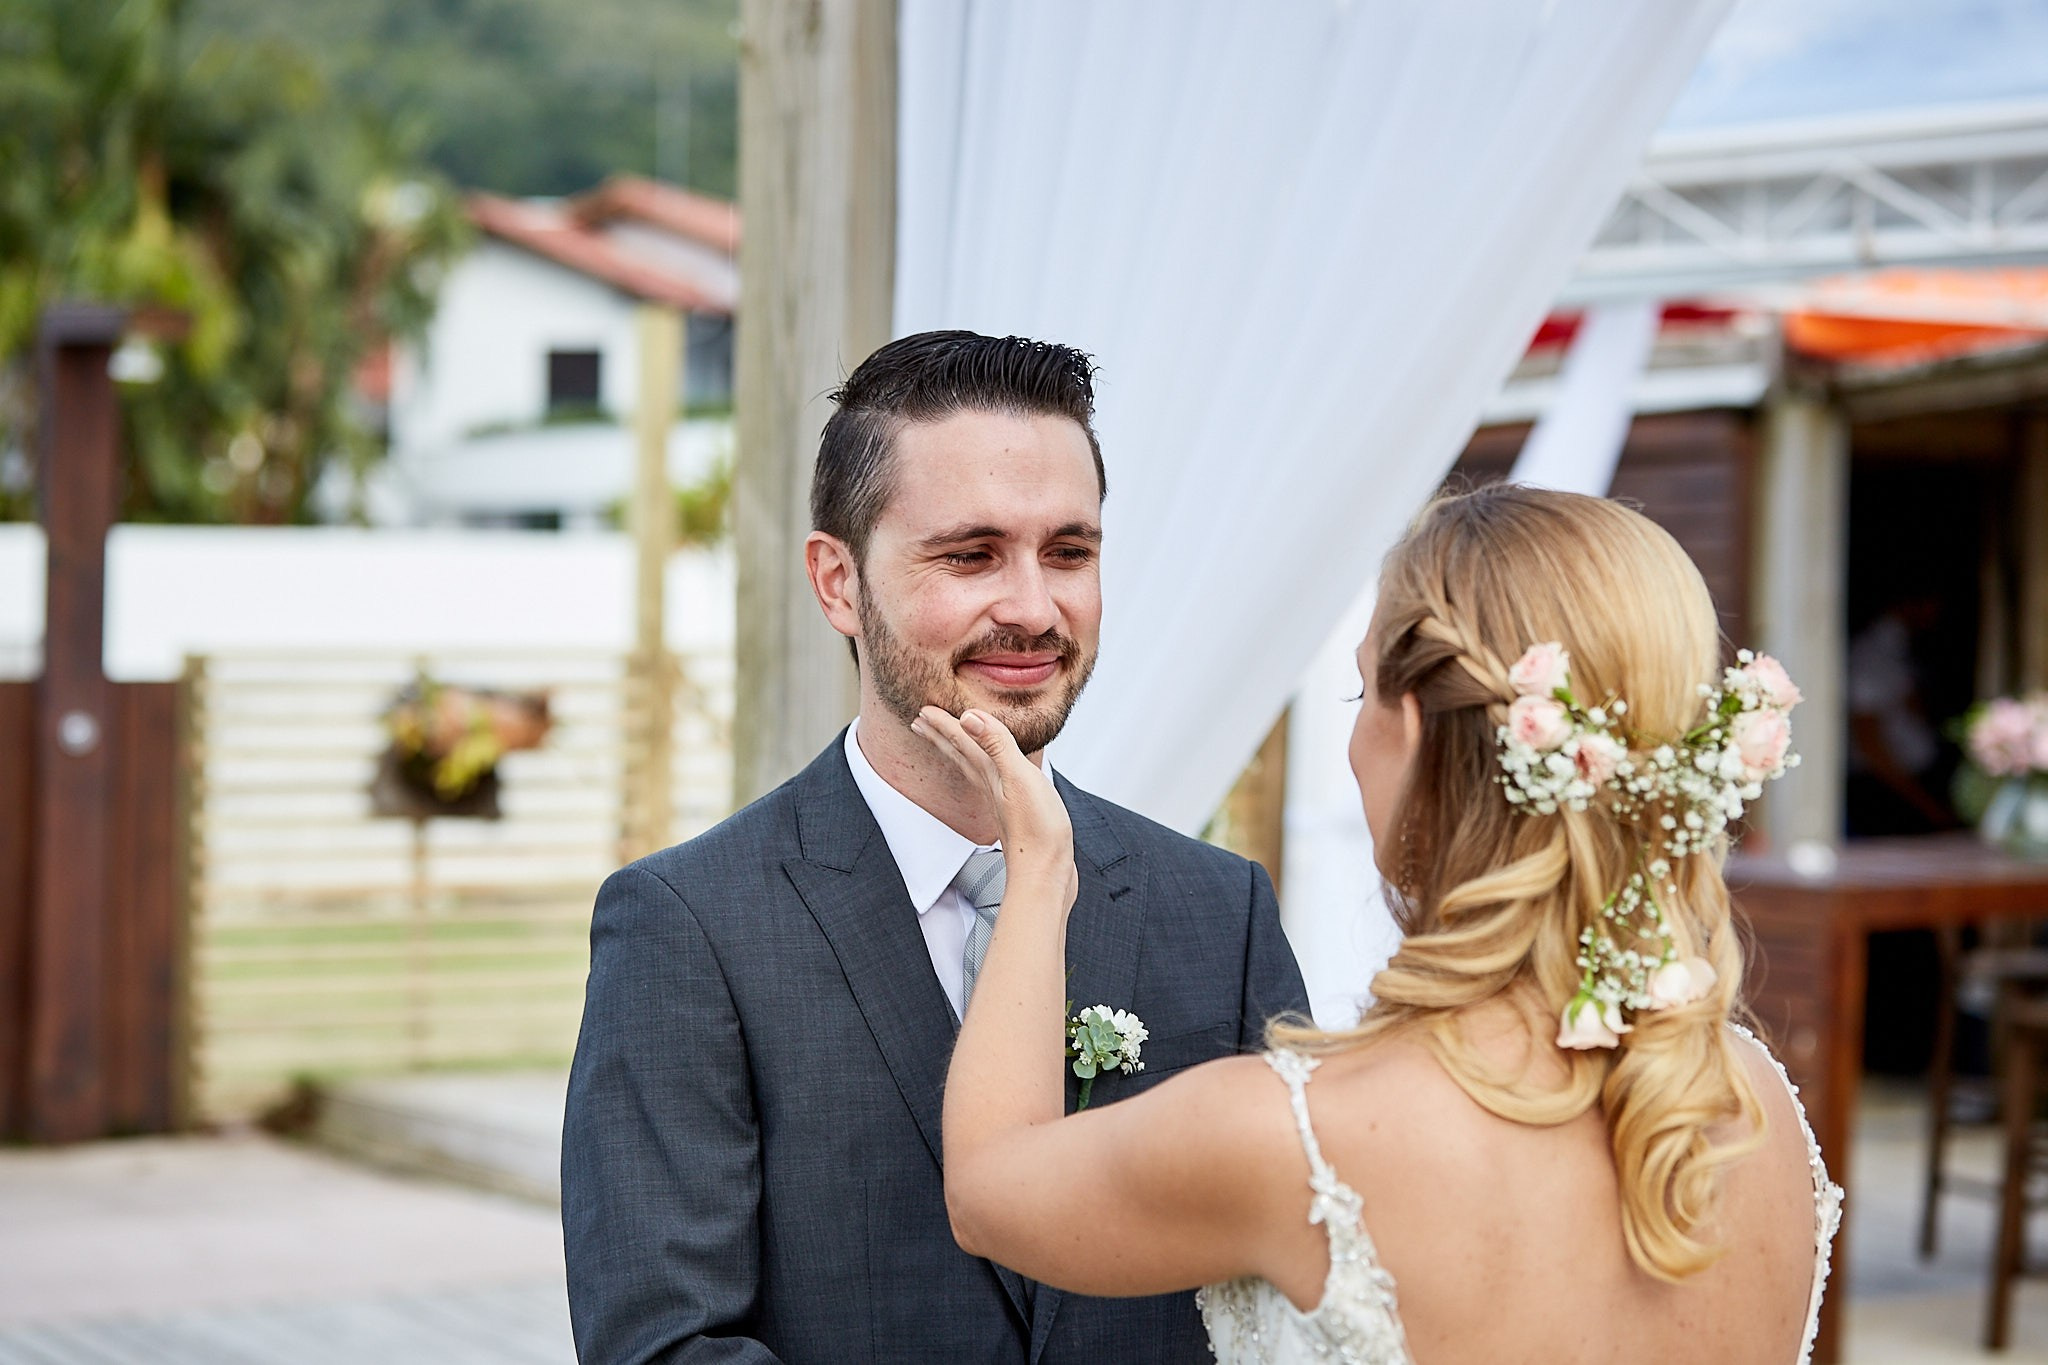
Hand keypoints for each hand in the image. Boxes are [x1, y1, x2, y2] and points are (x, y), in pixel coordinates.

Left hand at [912, 706, 1077, 911]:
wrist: (1046, 874)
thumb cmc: (1037, 830)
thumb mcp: (1019, 777)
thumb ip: (997, 745)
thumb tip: (968, 716)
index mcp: (991, 775)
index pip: (962, 742)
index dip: (944, 724)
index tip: (923, 711)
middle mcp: (992, 787)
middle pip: (960, 756)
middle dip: (941, 737)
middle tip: (920, 722)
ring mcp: (1002, 802)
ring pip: (973, 769)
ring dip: (958, 751)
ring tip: (949, 742)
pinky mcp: (1016, 815)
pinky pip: (991, 782)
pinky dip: (984, 770)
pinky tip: (992, 776)